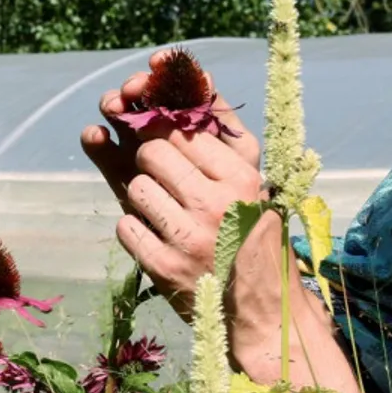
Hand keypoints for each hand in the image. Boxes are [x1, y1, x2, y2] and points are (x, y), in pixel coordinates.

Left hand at [80, 63, 272, 324]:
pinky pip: (125, 226)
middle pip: (152, 150)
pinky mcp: (165, 268)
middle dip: (148, 158)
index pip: (183, 127)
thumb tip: (186, 79)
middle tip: (163, 177)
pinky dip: (134, 229)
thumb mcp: (251, 180)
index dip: (161, 124)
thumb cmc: (253, 236)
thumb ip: (218, 133)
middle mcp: (219, 202)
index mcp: (242, 175)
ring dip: (142, 196)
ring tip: (167, 214)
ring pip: (135, 185)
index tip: (156, 126)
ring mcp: (190, 236)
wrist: (266, 314)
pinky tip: (157, 238)